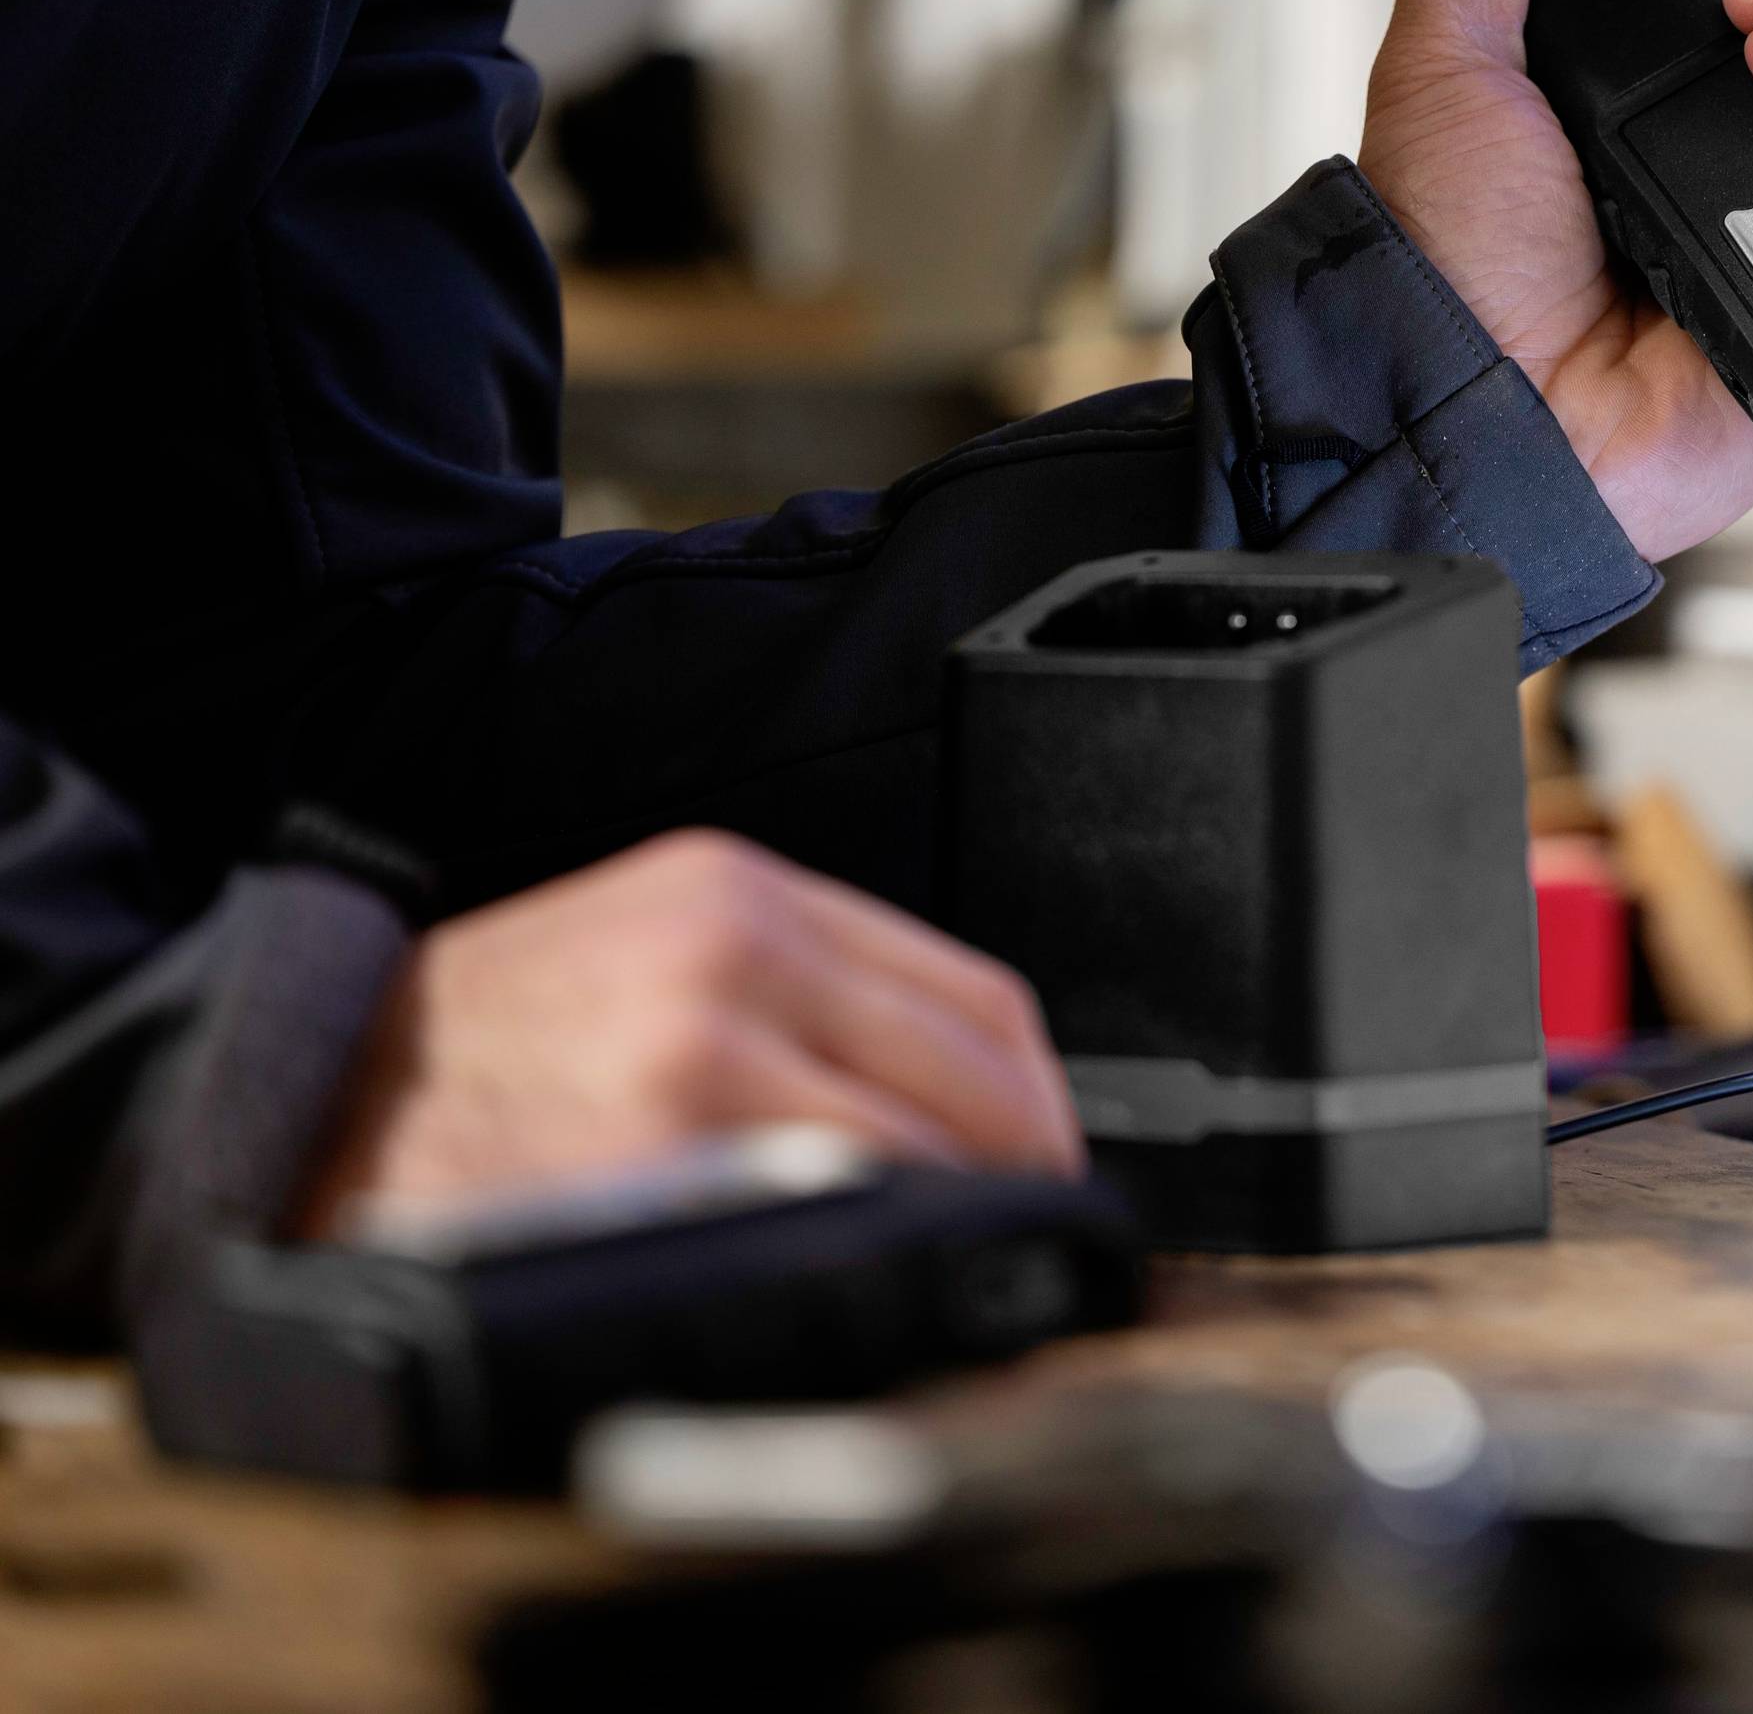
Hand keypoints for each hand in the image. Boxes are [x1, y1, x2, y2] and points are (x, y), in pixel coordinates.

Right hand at [297, 831, 1082, 1234]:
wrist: (276, 1116)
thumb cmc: (459, 1069)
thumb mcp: (632, 966)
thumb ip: (784, 1008)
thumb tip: (943, 1112)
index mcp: (733, 890)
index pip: (974, 993)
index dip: (1034, 1100)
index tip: (1042, 1164)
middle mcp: (735, 943)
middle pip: (985, 1072)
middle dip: (1031, 1171)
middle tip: (1029, 1245)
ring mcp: (705, 1044)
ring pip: (939, 1152)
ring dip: (973, 1229)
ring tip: (958, 1282)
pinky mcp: (670, 1147)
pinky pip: (857, 1217)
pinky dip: (898, 1264)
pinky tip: (883, 1296)